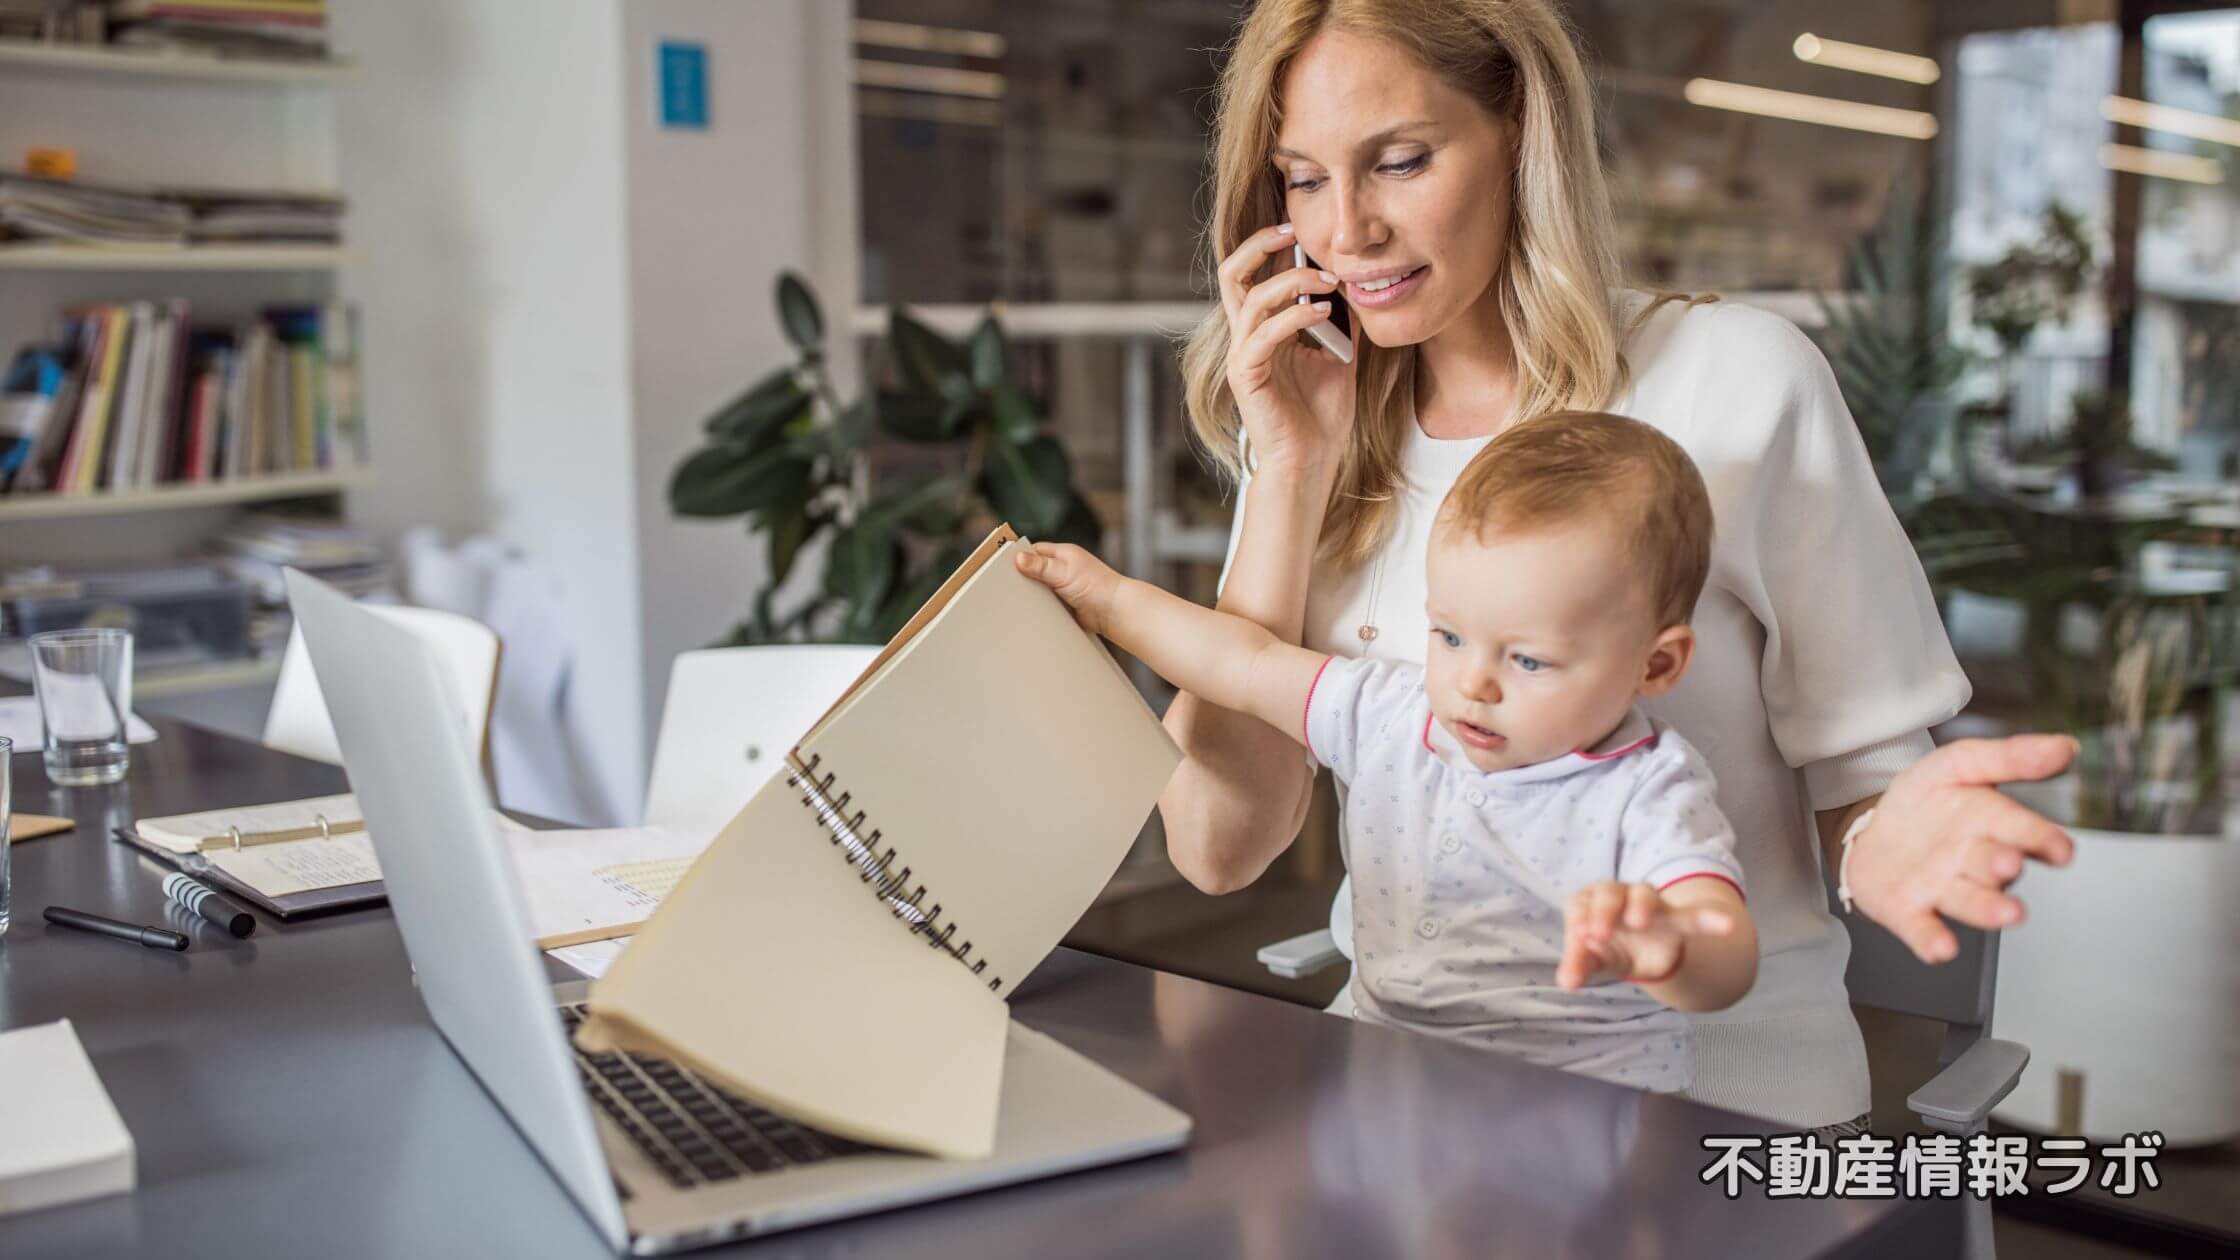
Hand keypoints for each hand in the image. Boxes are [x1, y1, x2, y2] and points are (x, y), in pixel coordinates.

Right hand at [1013, 542, 1122, 635]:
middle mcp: (1063, 568)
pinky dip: (1039, 606)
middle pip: (1035, 569)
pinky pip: (1046, 603)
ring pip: (1039, 587)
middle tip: (1007, 584)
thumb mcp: (1064, 572)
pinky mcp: (1064, 603)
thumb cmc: (1097, 586)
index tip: (1003, 564)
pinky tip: (1031, 610)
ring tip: (1016, 598)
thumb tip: (1019, 558)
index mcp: (1064, 554)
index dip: (1020, 556)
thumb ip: (1041, 566)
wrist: (1114, 612)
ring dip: (1032, 593)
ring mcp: (1064, 586)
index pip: (1035, 550)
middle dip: (1024, 576)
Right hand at [1216, 223, 1357, 479]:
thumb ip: (1339, 322)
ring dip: (1292, 282)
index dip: (1272, 247)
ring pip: (1251, 298)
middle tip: (1292, 231)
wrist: (1311, 462)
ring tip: (1329, 280)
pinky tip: (1322, 313)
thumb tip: (1352, 286)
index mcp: (1264, 330)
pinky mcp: (1246, 376)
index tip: (1304, 230)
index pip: (1256, 275)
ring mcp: (1243, 356)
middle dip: (1259, 245)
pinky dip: (1294, 316)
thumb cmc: (1321, 416)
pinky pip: (1264, 334)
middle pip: (1232, 274)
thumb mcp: (1340, 356)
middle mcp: (1247, 338)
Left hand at [1556, 881, 1736, 989]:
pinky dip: (1710, 920)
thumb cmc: (1608, 947)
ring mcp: (1648, 904)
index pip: (1581, 905)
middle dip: (1604, 911)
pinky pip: (1694, 916)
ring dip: (1641, 905)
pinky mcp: (1676, 919)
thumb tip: (1567, 983)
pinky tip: (1726, 926)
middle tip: (1597, 933)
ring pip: (1645, 895)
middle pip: (1610, 893)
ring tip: (1638, 922)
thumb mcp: (1594, 958)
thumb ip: (1580, 965)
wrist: (1642, 951)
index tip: (1580, 936)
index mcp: (1591, 901)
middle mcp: (1619, 895)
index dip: (1581, 919)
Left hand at [1844, 734, 2078, 963]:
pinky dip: (1932, 940)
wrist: (1873, 827)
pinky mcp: (1908, 911)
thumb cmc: (1927, 801)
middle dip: (2001, 866)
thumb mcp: (1958, 765)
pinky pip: (1923, 929)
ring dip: (1987, 910)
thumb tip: (2067, 747)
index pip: (2021, 831)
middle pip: (1993, 866)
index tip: (2060, 850)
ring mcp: (1941, 888)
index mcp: (1990, 823)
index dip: (2041, 839)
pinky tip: (1942, 947)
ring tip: (2006, 913)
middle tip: (2008, 864)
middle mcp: (1972, 861)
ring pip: (1969, 902)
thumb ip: (2009, 757)